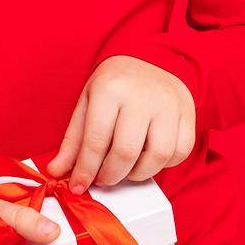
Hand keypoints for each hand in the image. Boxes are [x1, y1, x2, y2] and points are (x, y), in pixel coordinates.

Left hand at [45, 54, 195, 193]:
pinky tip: (150, 157)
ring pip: (158, 156)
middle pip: (126, 152)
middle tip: (104, 177)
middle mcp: (141, 95)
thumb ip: (73, 141)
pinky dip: (165, 164)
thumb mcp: (87, 104)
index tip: (80, 186)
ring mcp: (168, 103)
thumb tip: (56, 171)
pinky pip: (181, 151)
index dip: (85, 171)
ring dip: (139, 173)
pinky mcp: (187, 112)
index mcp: (110, 89)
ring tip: (127, 168)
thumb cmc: (114, 85)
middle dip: (111, 176)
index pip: (95, 141)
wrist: (148, 58)